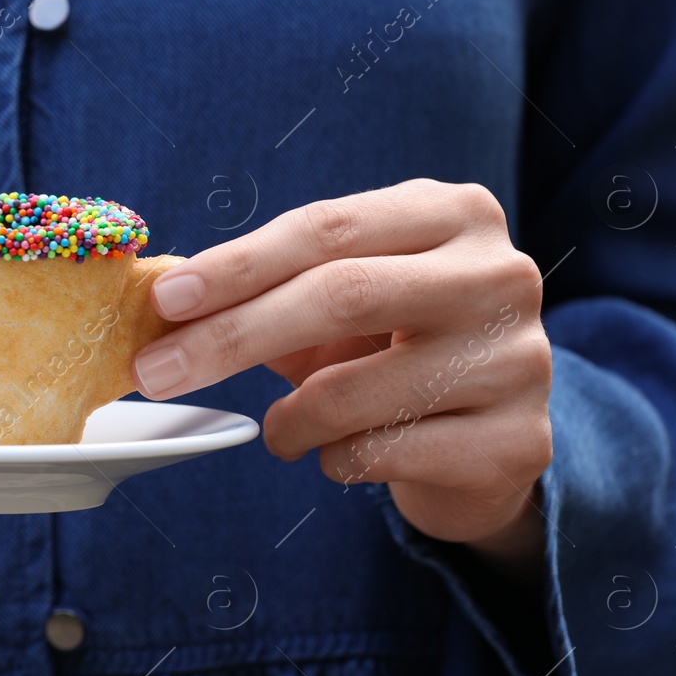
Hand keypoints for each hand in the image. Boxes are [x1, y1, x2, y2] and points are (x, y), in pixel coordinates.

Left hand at [133, 180, 551, 572]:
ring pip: (352, 390)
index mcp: (455, 215)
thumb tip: (167, 303)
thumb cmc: (393, 354)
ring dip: (286, 420)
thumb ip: (270, 291)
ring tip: (279, 430)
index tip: (164, 301)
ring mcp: (519, 360)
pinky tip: (339, 455)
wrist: (488, 445)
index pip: (327, 229)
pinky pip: (378, 453)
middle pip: (339, 294)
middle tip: (156, 373)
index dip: (237, 265)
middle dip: (230, 337)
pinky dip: (330, 460)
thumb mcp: (341, 305)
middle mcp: (501, 275)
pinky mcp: (517, 442)